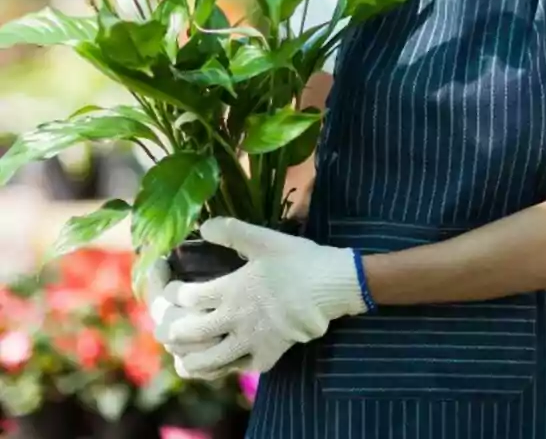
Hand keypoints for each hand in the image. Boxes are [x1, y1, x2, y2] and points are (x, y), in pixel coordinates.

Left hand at [156, 217, 366, 378]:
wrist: (334, 285)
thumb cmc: (301, 259)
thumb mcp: (266, 239)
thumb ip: (233, 231)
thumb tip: (204, 226)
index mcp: (231, 288)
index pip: (185, 297)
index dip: (171, 293)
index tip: (172, 288)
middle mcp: (234, 317)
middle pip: (186, 332)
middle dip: (169, 330)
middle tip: (165, 327)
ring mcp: (251, 339)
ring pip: (208, 361)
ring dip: (190, 358)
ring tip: (185, 354)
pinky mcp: (270, 352)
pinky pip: (244, 367)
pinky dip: (232, 367)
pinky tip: (230, 361)